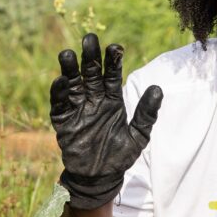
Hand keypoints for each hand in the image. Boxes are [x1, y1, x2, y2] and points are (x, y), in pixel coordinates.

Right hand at [49, 33, 162, 209]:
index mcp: (112, 100)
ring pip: (72, 84)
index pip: (112, 75)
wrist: (100, 177)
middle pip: (90, 73)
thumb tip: (158, 89)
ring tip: (67, 54)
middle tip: (89, 39)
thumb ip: (146, 113)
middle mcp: (93, 99)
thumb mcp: (138, 136)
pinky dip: (59, 93)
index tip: (115, 47)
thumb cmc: (120, 155)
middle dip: (89, 57)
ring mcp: (77, 109)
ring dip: (69, 69)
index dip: (112, 61)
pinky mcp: (63, 121)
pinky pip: (60, 104)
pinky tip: (60, 81)